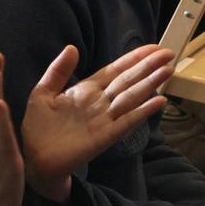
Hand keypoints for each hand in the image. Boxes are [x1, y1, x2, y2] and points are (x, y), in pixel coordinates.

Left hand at [16, 43, 172, 198]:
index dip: (133, 58)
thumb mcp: (43, 92)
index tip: (153, 47)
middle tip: (169, 53)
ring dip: (149, 84)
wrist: (35, 158)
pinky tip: (158, 101)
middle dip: (147, 67)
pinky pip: (127, 121)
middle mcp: (99, 103)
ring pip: (131, 97)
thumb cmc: (39, 126)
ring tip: (167, 70)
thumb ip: (58, 71)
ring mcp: (104, 119)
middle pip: (128, 80)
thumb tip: (72, 47)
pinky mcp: (105, 136)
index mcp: (86, 90)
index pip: (115, 70)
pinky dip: (142, 111)